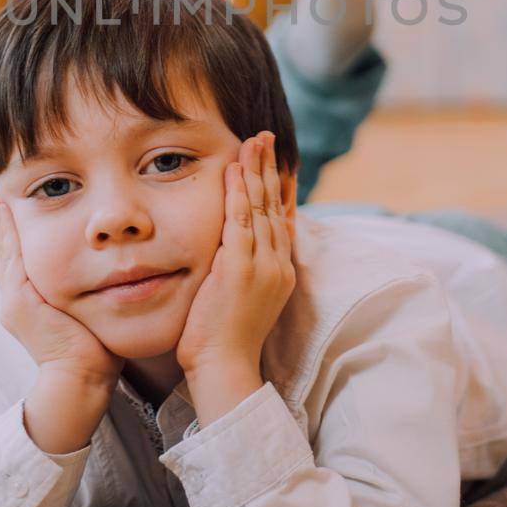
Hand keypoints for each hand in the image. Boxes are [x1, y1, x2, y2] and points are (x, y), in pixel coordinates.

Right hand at [0, 180, 123, 392]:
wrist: (82, 380)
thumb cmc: (96, 350)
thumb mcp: (88, 310)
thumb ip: (87, 290)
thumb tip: (110, 271)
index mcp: (29, 300)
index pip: (17, 255)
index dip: (12, 229)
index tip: (9, 203)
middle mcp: (15, 298)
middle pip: (4, 247)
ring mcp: (14, 300)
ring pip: (4, 247)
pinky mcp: (20, 300)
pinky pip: (12, 256)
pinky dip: (7, 231)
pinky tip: (5, 208)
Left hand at [176, 132, 295, 390]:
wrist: (225, 368)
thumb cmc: (225, 340)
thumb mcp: (244, 299)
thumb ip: (246, 269)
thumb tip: (240, 249)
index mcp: (280, 272)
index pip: (281, 218)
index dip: (278, 185)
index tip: (275, 160)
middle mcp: (277, 264)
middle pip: (274, 205)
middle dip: (269, 168)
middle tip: (265, 137)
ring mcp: (261, 266)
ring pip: (260, 207)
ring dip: (256, 170)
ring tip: (254, 141)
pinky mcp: (240, 269)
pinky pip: (240, 221)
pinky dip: (239, 192)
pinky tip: (235, 169)